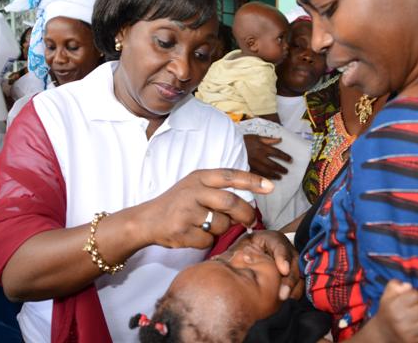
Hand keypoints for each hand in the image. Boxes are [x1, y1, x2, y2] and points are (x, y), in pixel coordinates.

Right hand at [142, 168, 273, 249]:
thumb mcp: (195, 187)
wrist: (146, 220)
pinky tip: (194, 235)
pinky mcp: (181, 230)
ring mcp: (186, 211)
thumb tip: (249, 203)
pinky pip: (208, 240)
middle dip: (245, 214)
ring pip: (221, 224)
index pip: (231, 175)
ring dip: (221, 229)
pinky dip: (206, 241)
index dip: (252, 181)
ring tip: (207, 226)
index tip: (270, 187)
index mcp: (199, 177)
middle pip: (231, 202)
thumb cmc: (178, 204)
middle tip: (250, 221)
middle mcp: (193, 191)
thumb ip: (218, 190)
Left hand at [228, 230, 301, 300]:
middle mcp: (286, 249)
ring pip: (299, 274)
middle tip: (282, 294)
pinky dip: (295, 291)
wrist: (261, 250)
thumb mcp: (241, 247)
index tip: (282, 270)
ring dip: (293, 287)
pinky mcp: (295, 273)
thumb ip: (231, 255)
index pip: (280, 246)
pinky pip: (300, 283)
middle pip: (293, 262)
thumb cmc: (249, 249)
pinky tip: (289, 300)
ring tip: (284, 299)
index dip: (282, 257)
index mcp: (271, 239)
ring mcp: (293, 261)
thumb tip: (215, 262)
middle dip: (289, 279)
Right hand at [243, 134, 291, 179]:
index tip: (290, 160)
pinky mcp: (249, 169)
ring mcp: (254, 164)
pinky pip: (258, 175)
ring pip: (267, 171)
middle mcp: (260, 157)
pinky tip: (269, 180)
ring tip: (280, 177)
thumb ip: (269, 139)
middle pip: (273, 164)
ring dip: (274, 175)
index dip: (285, 157)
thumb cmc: (244, 140)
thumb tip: (280, 139)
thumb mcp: (257, 137)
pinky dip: (264, 178)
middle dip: (281, 168)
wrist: (230, 146)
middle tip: (286, 171)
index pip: (277, 153)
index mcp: (263, 148)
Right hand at [374, 280, 417, 342]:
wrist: (382, 333)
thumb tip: (409, 286)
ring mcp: (408, 332)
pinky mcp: (414, 342)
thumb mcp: (387, 295)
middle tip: (416, 310)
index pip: (415, 295)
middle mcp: (400, 319)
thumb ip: (395, 285)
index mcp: (393, 306)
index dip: (414, 295)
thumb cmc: (387, 311)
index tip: (410, 300)